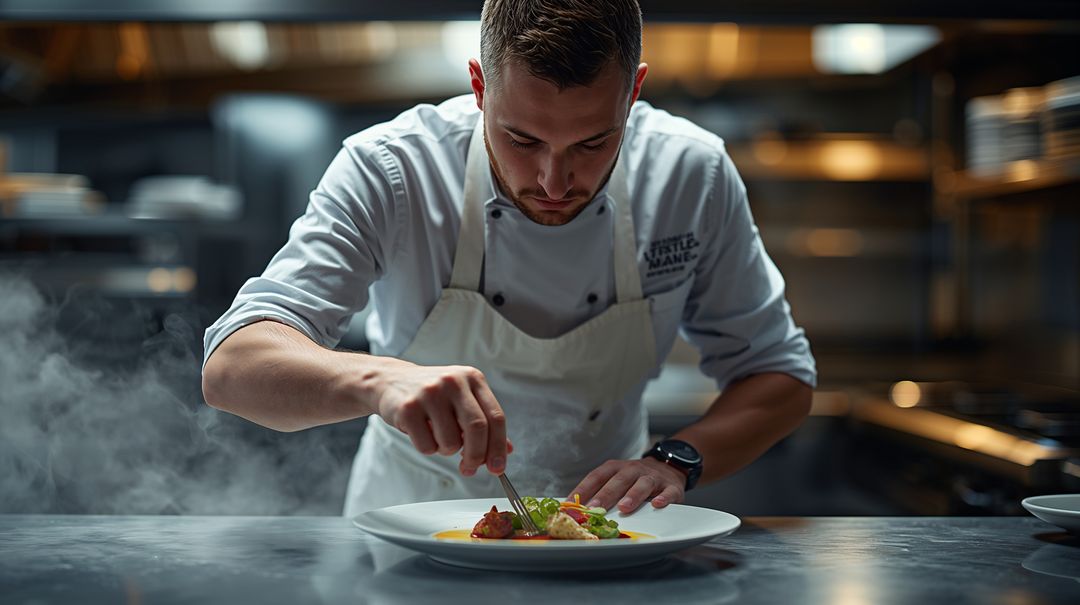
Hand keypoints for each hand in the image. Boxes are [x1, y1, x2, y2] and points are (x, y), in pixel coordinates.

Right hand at [372, 361, 506, 476]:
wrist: (390, 381)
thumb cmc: (432, 394)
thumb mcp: (462, 399)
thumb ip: (484, 422)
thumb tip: (506, 450)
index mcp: (473, 378)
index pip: (496, 417)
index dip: (498, 447)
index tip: (497, 467)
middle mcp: (453, 382)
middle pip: (477, 429)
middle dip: (476, 456)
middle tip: (470, 467)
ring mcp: (430, 393)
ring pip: (451, 442)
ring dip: (447, 450)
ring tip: (437, 436)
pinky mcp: (408, 408)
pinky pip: (427, 446)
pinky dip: (428, 448)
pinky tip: (421, 432)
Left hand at [568, 458, 685, 513]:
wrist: (668, 467)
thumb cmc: (635, 479)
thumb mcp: (617, 480)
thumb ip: (600, 491)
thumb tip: (576, 509)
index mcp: (616, 468)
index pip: (597, 476)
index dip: (583, 489)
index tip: (571, 503)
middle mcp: (633, 469)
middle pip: (618, 480)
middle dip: (606, 494)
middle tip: (595, 508)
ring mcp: (653, 477)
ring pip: (642, 484)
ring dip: (633, 495)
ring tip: (624, 507)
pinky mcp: (671, 486)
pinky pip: (668, 491)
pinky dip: (664, 498)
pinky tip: (657, 504)